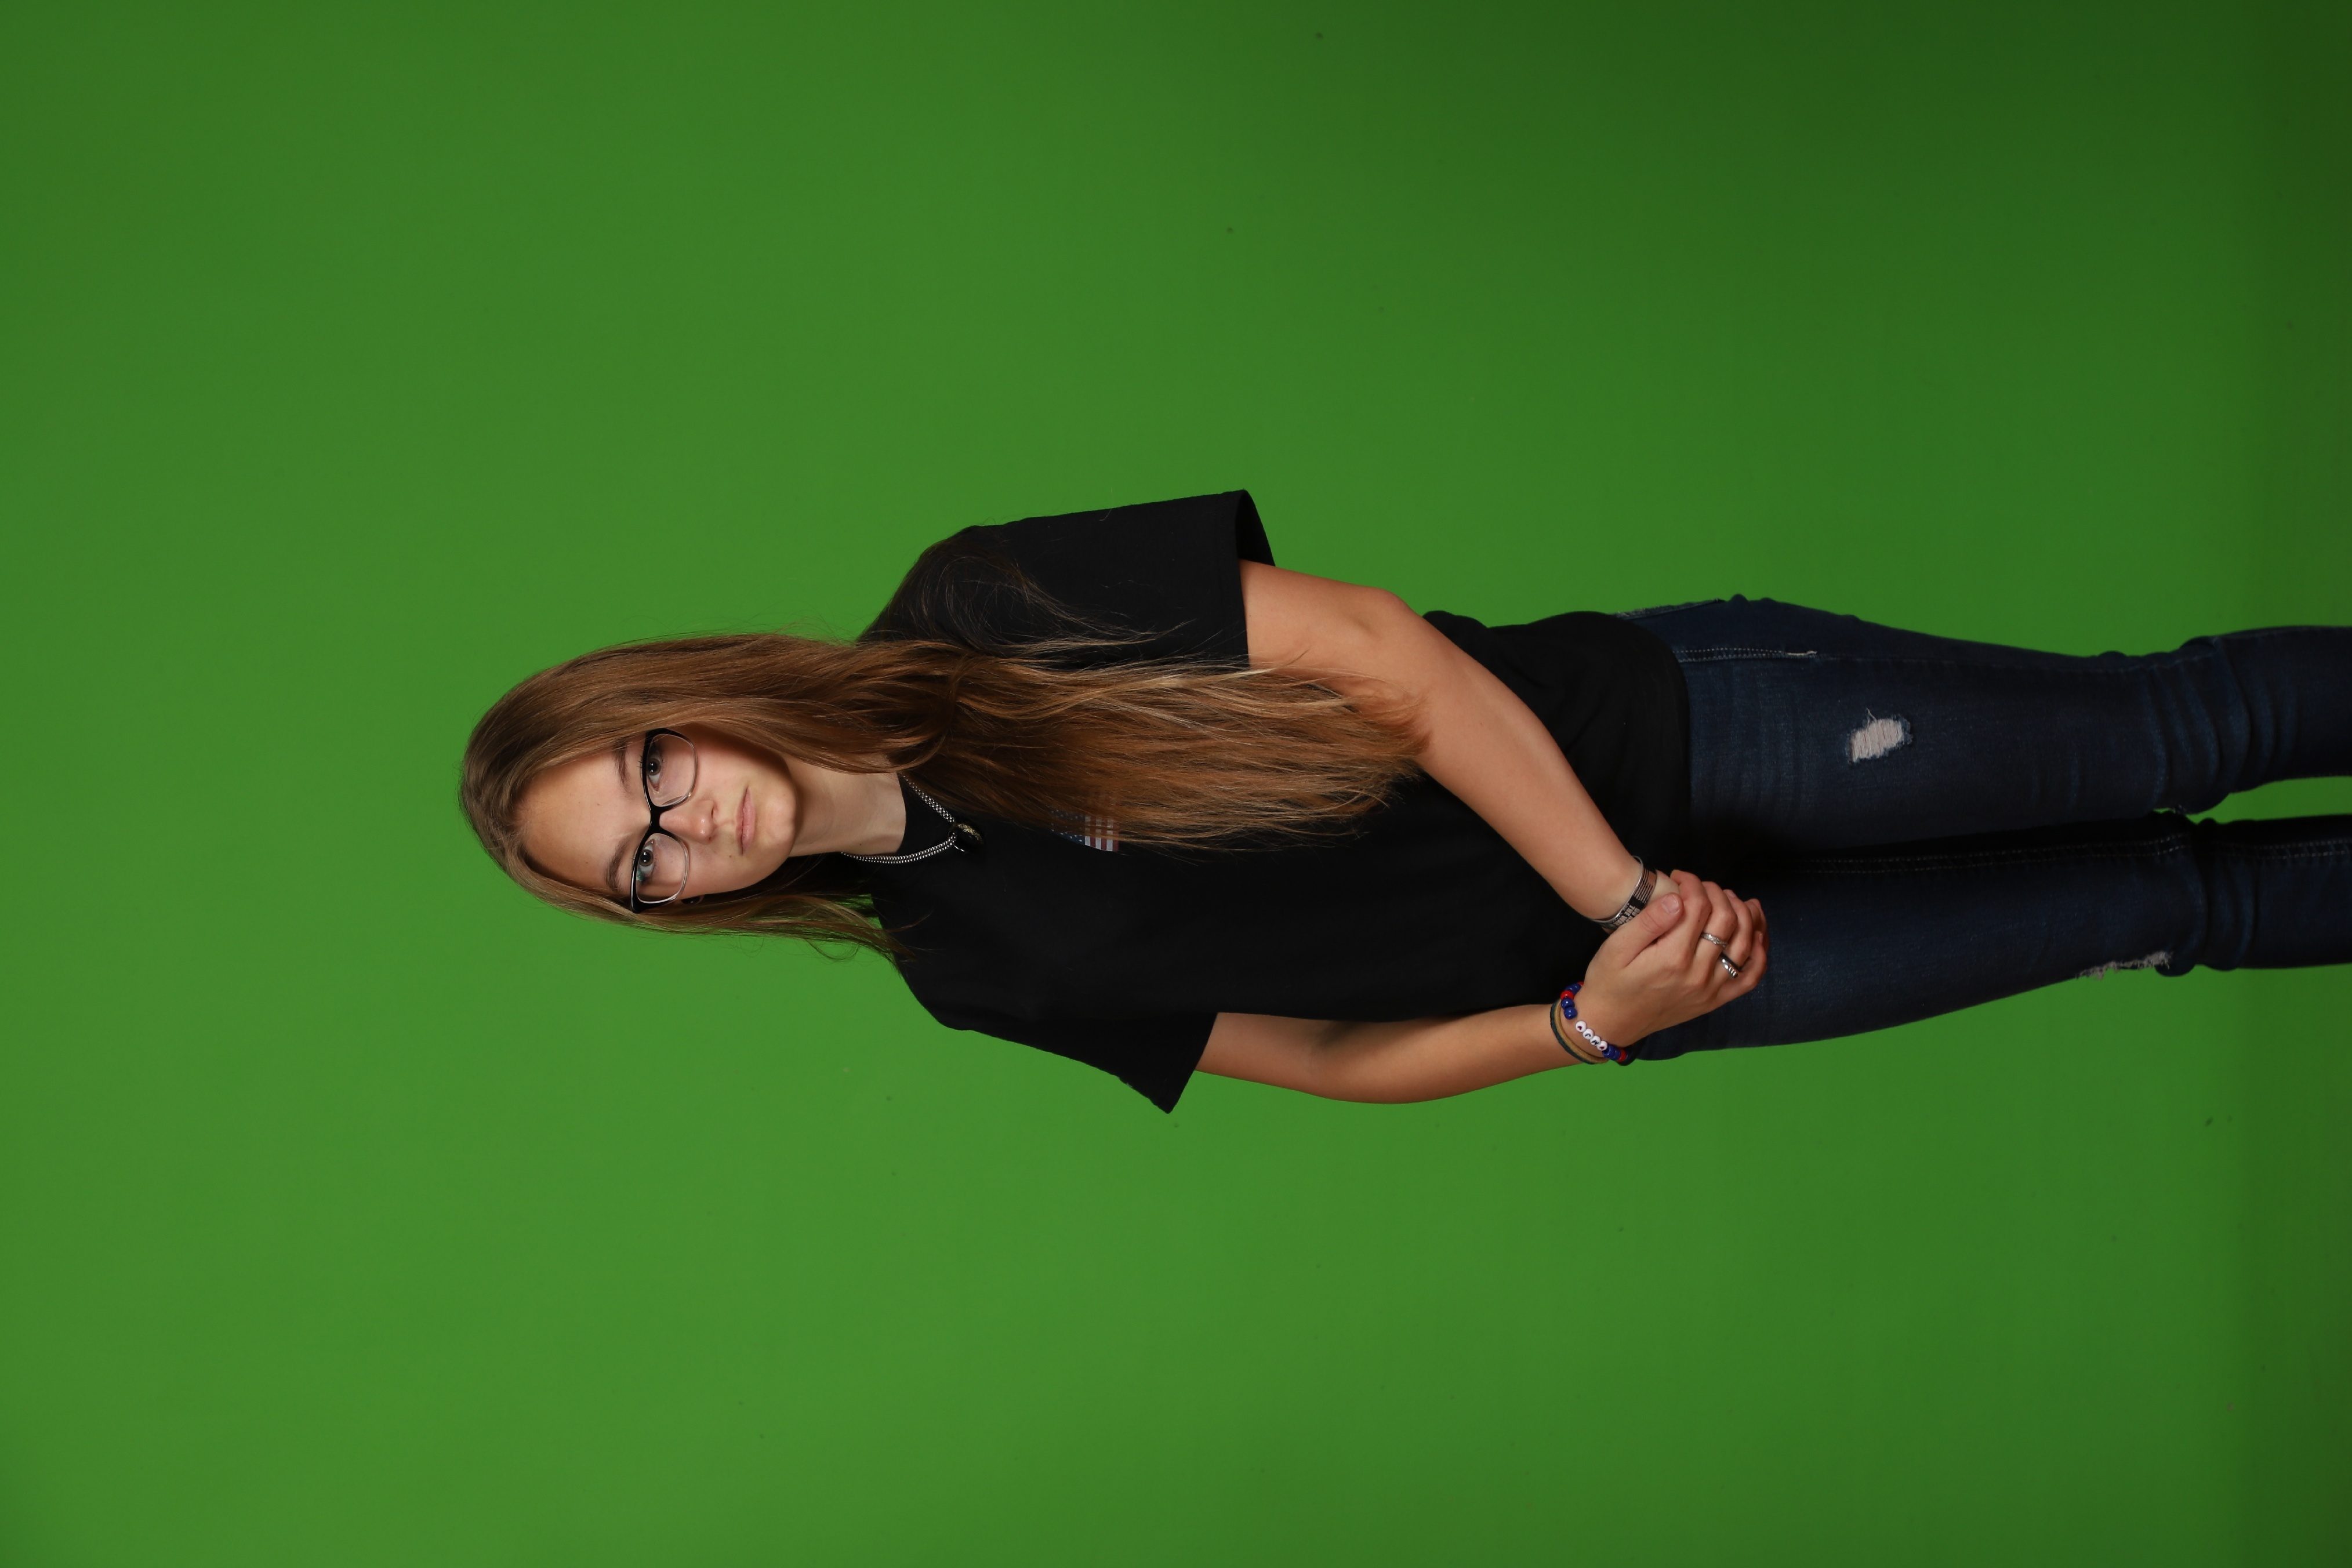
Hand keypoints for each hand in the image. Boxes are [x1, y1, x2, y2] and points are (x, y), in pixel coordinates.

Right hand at [1568, 869, 1767, 1052]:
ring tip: (1731, 898)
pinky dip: (1760, 952)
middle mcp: (1698, 974)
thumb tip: (1678, 899)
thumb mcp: (1615, 948)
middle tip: (1701, 886)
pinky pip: (1750, 976)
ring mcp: (1711, 989)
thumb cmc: (1608, 981)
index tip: (1680, 876)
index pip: (1698, 906)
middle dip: (1717, 893)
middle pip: (1726, 920)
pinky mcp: (1716, 1000)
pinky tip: (1755, 933)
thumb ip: (1648, 923)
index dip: (1693, 883)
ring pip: (1746, 943)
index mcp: (1672, 958)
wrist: (1611, 1023)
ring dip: (1745, 914)